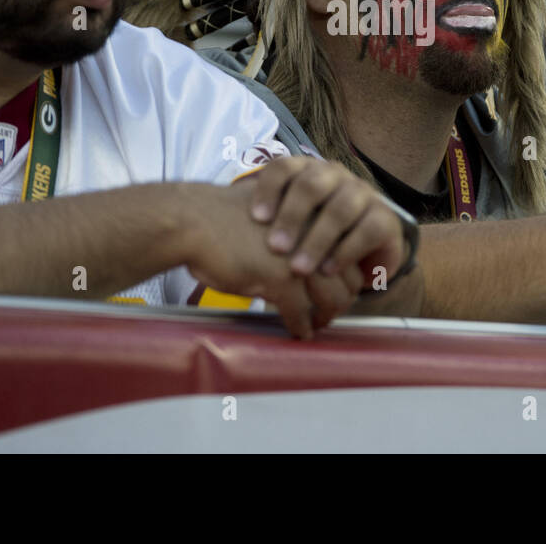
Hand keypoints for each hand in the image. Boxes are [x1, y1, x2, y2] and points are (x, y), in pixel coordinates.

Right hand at [177, 178, 360, 338]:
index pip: (349, 252)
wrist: (195, 222)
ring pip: (332, 299)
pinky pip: (301, 312)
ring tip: (316, 325)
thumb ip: (298, 229)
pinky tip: (297, 331)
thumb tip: (310, 253)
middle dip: (342, 301)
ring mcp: (301, 256)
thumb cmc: (226, 218)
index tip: (337, 290)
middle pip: (348, 278)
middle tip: (329, 312)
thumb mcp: (274, 215)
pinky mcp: (281, 278)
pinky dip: (301, 326)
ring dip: (325, 317)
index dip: (346, 277)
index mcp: (316, 215)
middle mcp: (316, 234)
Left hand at [248, 156, 407, 286]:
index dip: (269, 189)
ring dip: (317, 239)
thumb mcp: (286, 226)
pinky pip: (366, 229)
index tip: (256, 218)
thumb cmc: (311, 236)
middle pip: (312, 184)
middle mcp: (335, 176)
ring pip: (341, 208)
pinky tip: (328, 271)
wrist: (362, 249)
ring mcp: (362, 194)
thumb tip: (216, 231)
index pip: (285, 167)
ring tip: (298, 268)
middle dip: (292, 216)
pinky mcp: (384, 218)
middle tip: (275, 247)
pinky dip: (345, 251)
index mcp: (307, 171)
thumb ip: (262, 223)